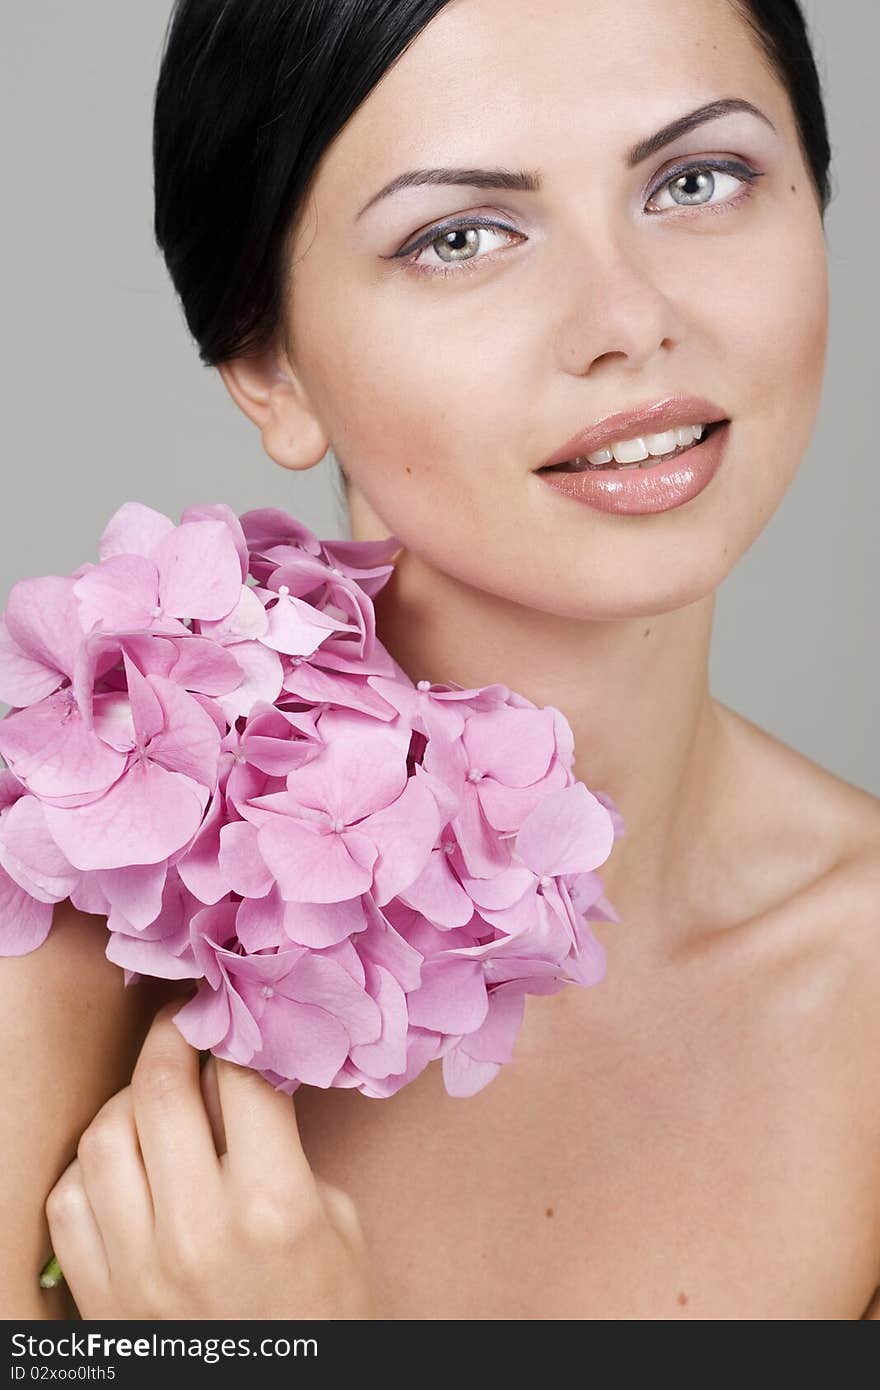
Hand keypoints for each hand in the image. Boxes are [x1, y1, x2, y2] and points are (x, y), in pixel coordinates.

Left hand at [44, 1000, 375, 1318]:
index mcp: (273, 1206)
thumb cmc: (328, 1317)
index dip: (236, 1028)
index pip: (239, 1076)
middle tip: (186, 1020)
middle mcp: (197, 1231)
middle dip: (173, 1035)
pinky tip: (124, 1162)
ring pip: (103, 1136)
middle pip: (160, 1088)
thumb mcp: (337, 1223)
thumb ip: (285, 1146)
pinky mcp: (100, 1300)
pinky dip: (90, 1166)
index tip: (236, 1007)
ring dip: (128, 1099)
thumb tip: (241, 1076)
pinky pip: (67, 1201)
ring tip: (156, 1095)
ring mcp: (138, 1269)